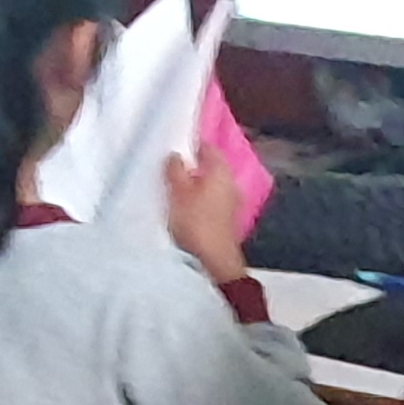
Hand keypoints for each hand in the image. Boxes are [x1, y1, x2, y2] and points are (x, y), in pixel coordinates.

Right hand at [165, 151, 249, 283]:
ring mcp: (233, 201)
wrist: (215, 260)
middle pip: (211, 165)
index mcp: (221, 170)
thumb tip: (176, 155)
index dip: (191, 144)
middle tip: (171, 167)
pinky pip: (213, 199)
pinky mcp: (228, 218)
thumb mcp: (178, 192)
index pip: (208, 147)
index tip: (174, 147)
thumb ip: (176, 169)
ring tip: (175, 187)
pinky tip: (187, 205)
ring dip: (196, 183)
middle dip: (193, 164)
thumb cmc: (195, 221)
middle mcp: (231, 182)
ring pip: (212, 183)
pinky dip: (201, 197)